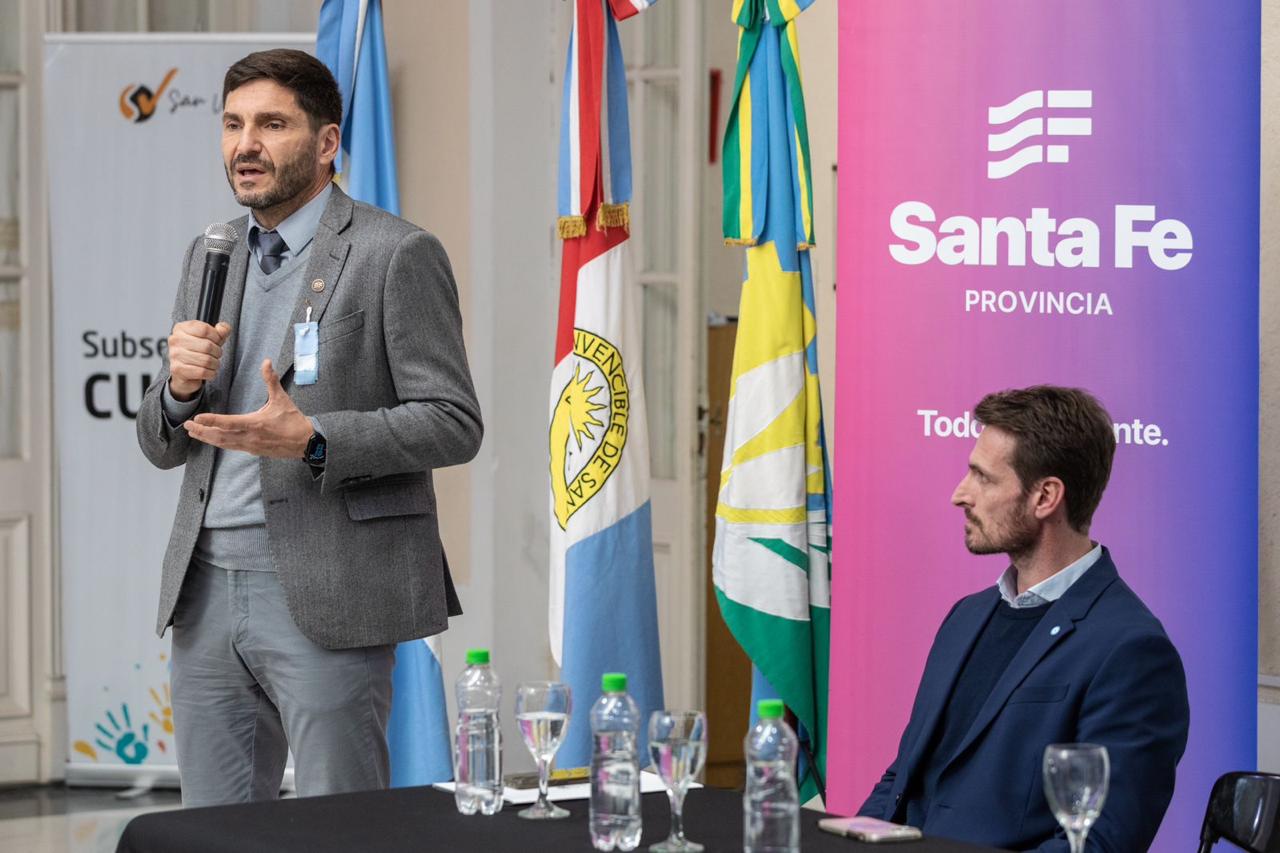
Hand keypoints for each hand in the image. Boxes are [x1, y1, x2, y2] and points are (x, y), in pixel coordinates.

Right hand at [167, 320, 231, 399]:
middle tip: (215, 355)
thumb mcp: (210, 338)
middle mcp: (176, 340)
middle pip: (207, 345)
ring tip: (212, 364)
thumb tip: (223, 328)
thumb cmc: (197, 353)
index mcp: (181, 328)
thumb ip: (220, 331)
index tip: (217, 342)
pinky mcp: (178, 370)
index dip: (216, 337)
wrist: (184, 373)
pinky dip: (210, 373)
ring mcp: (175, 355)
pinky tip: (208, 371)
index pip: (204, 329)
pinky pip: (202, 372)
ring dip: (215, 364)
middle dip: (217, 352)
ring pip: (206, 360)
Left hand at [184, 359, 313, 457]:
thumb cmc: (294, 421)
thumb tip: (266, 362)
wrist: (306, 442)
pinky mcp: (253, 450)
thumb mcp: (282, 399)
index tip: (197, 419)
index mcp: (255, 424)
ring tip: (195, 433)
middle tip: (188, 426)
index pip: (227, 423)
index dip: (211, 421)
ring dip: (208, 439)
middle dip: (202, 432)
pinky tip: (213, 439)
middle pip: (220, 437)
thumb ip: (271, 380)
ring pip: (224, 444)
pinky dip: (219, 443)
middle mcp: (250, 437)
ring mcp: (251, 446)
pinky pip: (232, 447)